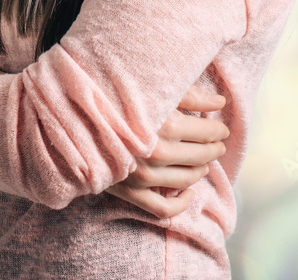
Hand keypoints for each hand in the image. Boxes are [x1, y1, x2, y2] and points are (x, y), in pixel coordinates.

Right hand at [103, 85, 228, 218]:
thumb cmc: (119, 95)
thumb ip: (191, 95)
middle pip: (200, 156)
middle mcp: (157, 153)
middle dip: (213, 149)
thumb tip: (220, 103)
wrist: (76, 116)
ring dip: (200, 171)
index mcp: (166, 125)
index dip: (218, 130)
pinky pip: (164, 209)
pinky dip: (182, 204)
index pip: (207, 133)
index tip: (221, 127)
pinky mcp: (130, 192)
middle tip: (216, 142)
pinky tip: (190, 192)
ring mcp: (143, 176)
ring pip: (187, 180)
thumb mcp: (155, 88)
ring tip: (202, 160)